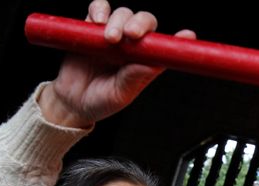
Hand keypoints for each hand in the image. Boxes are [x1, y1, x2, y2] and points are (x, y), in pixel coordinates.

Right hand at [39, 0, 195, 127]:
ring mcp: (112, 35)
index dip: (176, 38)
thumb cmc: (101, 100)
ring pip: (122, 13)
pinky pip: (97, 9)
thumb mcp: (120, 94)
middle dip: (140, 23)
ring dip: (118, 20)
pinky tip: (98, 20)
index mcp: (144, 61)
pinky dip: (99, 10)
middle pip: (143, 21)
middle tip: (132, 35)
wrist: (71, 102)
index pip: (162, 44)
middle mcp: (131, 46)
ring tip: (110, 38)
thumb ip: (135, 77)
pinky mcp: (90, 28)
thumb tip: (154, 63)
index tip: (188, 35)